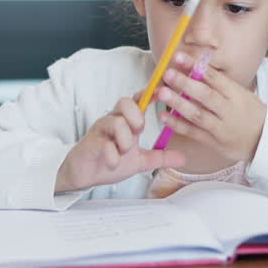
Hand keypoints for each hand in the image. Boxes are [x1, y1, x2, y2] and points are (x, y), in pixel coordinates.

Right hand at [55, 94, 185, 192]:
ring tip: (123, 153)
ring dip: (125, 141)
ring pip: (116, 123)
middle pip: (125, 102)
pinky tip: (113, 164)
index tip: (163, 93)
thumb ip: (160, 157)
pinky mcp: (90, 143)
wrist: (84, 174)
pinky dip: (112, 156)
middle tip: (138, 133)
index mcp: (126, 121)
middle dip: (136, 117)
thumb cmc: (109, 160)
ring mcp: (100, 131)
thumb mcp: (140, 161)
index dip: (150, 93)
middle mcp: (113, 120)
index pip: (138, 100)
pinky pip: (104, 144)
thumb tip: (184, 158)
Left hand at [155, 52, 266, 163]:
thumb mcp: (242, 94)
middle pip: (205, 95)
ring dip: (178, 103)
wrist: (267, 140)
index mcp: (237, 95)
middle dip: (184, 83)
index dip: (195, 66)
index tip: (178, 57)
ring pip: (197, 114)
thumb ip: (221, 85)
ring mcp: (222, 128)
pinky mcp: (215, 143)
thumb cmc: (251, 113)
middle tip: (167, 73)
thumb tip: (195, 68)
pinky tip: (164, 116)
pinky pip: (194, 133)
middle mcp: (229, 111)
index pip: (214, 77)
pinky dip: (178, 125)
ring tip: (161, 93)